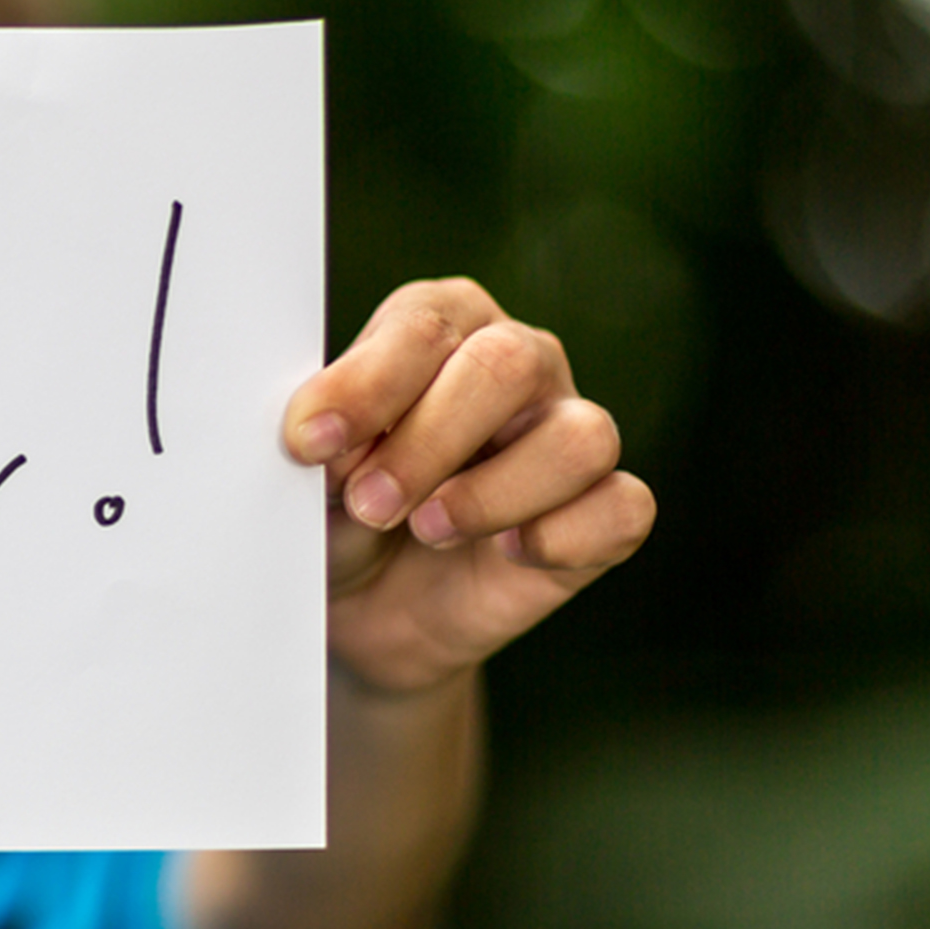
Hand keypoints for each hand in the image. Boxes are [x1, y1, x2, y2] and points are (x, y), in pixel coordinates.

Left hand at [283, 278, 653, 693]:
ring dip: (495, 492)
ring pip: (579, 437)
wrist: (364, 604)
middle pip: (506, 366)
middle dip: (427, 442)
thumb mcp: (313, 475)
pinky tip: (506, 553)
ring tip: (428, 528)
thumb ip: (326, 445)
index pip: (423, 327)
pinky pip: (621, 508)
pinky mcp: (603, 512)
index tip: (308, 442)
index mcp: (442, 323)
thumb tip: (332, 440)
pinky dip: (562, 536)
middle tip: (370, 503)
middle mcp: (520, 362)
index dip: (365, 386)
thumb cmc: (340, 510)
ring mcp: (570, 433)